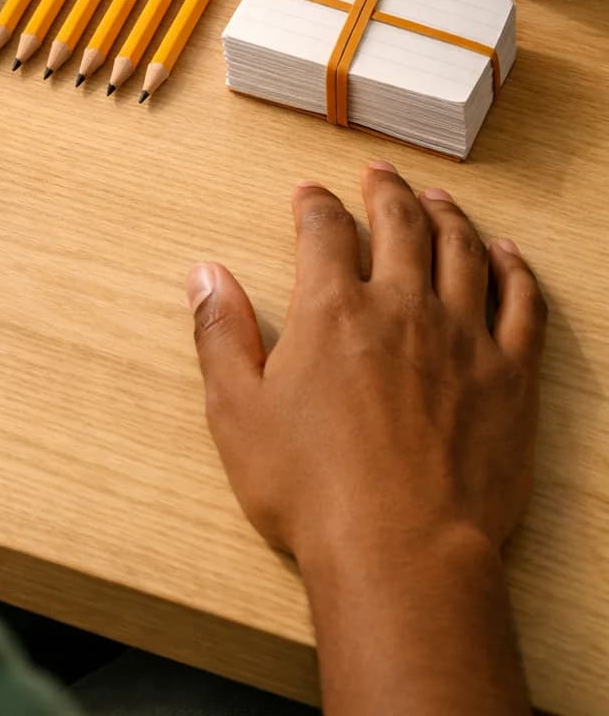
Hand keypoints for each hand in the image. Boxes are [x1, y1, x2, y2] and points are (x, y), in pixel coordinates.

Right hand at [187, 161, 546, 564]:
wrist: (403, 553)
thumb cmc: (313, 492)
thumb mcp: (238, 414)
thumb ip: (221, 336)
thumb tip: (205, 274)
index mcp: (333, 310)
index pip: (324, 231)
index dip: (315, 204)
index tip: (310, 195)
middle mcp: (402, 307)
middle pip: (400, 222)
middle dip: (385, 190)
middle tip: (378, 172)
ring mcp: (463, 337)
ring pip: (462, 249)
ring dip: (447, 214)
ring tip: (437, 198)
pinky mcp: (509, 376)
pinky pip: (521, 302)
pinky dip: (513, 269)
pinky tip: (506, 254)